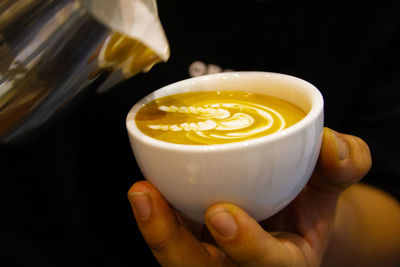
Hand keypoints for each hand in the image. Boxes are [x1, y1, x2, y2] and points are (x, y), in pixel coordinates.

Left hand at [127, 127, 370, 265]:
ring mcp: (214, 255)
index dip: (247, 248)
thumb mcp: (333, 180)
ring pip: (178, 258)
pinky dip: (156, 212)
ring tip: (141, 191)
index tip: (223, 215)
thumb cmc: (309, 197)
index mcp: (284, 262)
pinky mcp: (193, 238)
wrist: (290, 205)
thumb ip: (345, 163)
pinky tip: (148, 183)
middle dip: (171, 243)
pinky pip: (170, 233)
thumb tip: (330, 143)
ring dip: (155, 228)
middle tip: (147, 197)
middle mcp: (241, 266)